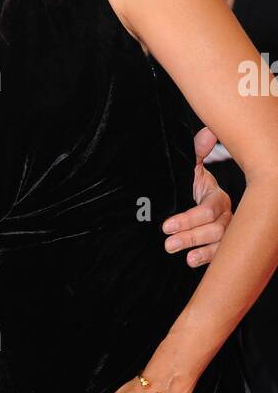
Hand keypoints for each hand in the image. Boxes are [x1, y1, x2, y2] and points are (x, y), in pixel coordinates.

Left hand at [161, 127, 231, 265]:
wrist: (180, 205)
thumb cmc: (185, 186)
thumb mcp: (188, 170)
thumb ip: (196, 153)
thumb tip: (208, 131)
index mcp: (217, 196)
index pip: (210, 208)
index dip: (189, 218)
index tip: (166, 225)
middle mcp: (225, 215)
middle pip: (216, 228)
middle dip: (191, 235)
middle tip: (168, 242)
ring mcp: (225, 232)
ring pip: (218, 241)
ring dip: (196, 247)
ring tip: (173, 250)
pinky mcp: (219, 246)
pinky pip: (219, 254)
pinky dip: (205, 258)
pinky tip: (190, 261)